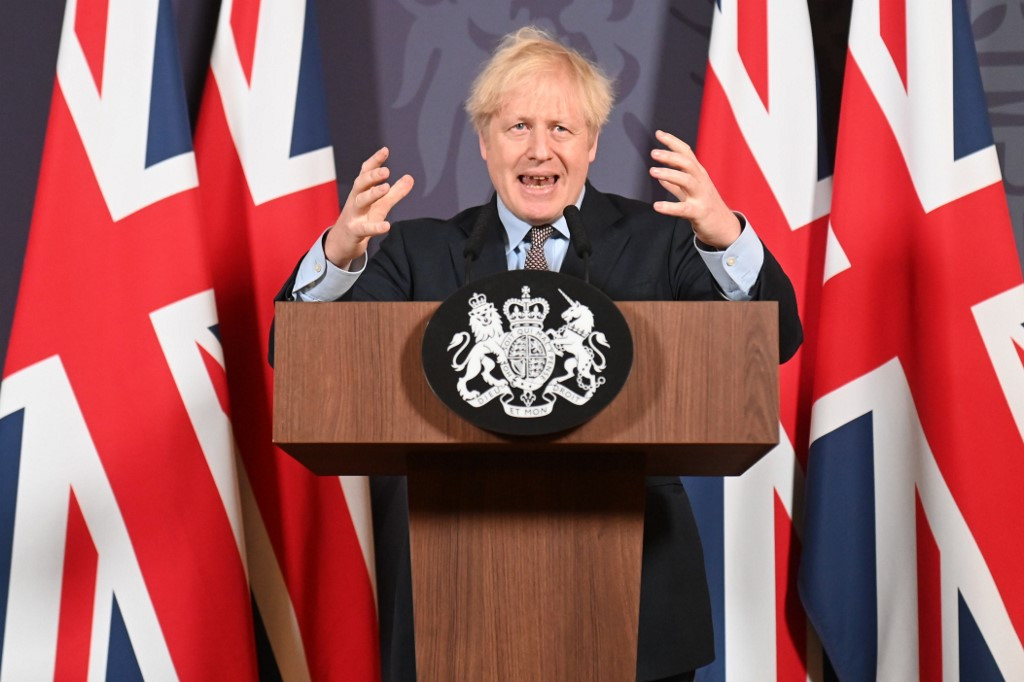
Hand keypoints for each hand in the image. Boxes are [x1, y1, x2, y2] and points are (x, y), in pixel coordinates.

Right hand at [325, 147, 414, 268]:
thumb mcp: (381, 205)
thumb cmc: (362, 219)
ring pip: (360, 201)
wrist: (342, 242)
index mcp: (361, 191)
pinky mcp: (354, 231)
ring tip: (386, 187)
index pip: (366, 172)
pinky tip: (387, 226)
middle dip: (372, 176)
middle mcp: (355, 200)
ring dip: (372, 193)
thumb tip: (410, 178)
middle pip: (361, 184)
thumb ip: (395, 192)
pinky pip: (364, 228)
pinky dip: (375, 227)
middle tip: (386, 170)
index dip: (375, 161)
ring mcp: (353, 215)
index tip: (385, 150)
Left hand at [649, 130, 740, 248]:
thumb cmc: (705, 207)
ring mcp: (701, 196)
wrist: (724, 228)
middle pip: (688, 163)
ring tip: (652, 171)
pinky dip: (670, 207)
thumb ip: (675, 186)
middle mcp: (701, 181)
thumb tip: (660, 178)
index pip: (686, 153)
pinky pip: (684, 209)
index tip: (659, 133)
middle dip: (671, 156)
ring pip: (687, 181)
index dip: (673, 142)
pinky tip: (657, 206)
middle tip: (653, 153)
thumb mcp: (690, 194)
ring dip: (670, 174)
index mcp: (698, 174)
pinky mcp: (699, 213)